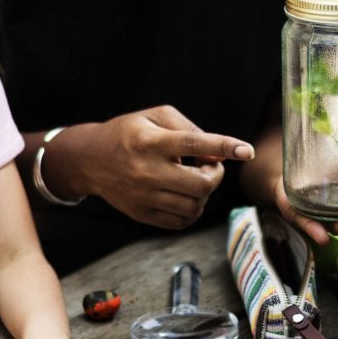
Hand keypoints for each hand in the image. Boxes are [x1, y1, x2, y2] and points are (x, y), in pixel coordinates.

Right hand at [67, 107, 253, 229]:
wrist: (90, 160)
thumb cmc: (130, 133)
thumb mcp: (156, 116)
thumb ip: (190, 130)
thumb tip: (217, 153)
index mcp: (151, 141)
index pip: (193, 144)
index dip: (223, 147)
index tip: (247, 151)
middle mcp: (147, 170)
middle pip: (200, 184)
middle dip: (215, 175)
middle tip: (209, 166)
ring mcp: (143, 196)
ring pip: (194, 206)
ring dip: (204, 194)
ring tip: (195, 180)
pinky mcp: (142, 214)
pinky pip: (181, 222)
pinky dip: (193, 211)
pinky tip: (187, 196)